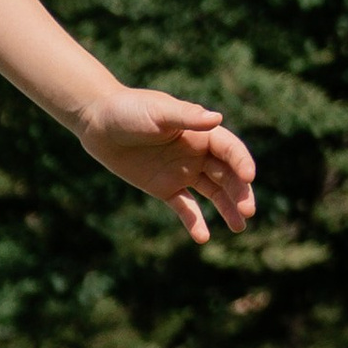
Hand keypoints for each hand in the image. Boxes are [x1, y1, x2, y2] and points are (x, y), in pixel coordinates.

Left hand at [78, 90, 257, 243]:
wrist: (99, 124)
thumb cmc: (129, 110)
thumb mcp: (158, 112)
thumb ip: (186, 117)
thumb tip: (217, 118)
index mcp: (201, 133)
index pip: (230, 150)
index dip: (241, 162)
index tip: (248, 177)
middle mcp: (198, 154)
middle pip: (228, 175)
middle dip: (240, 192)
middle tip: (248, 211)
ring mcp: (183, 172)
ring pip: (214, 192)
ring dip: (227, 208)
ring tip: (239, 227)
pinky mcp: (166, 188)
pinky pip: (185, 207)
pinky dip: (195, 221)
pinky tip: (203, 237)